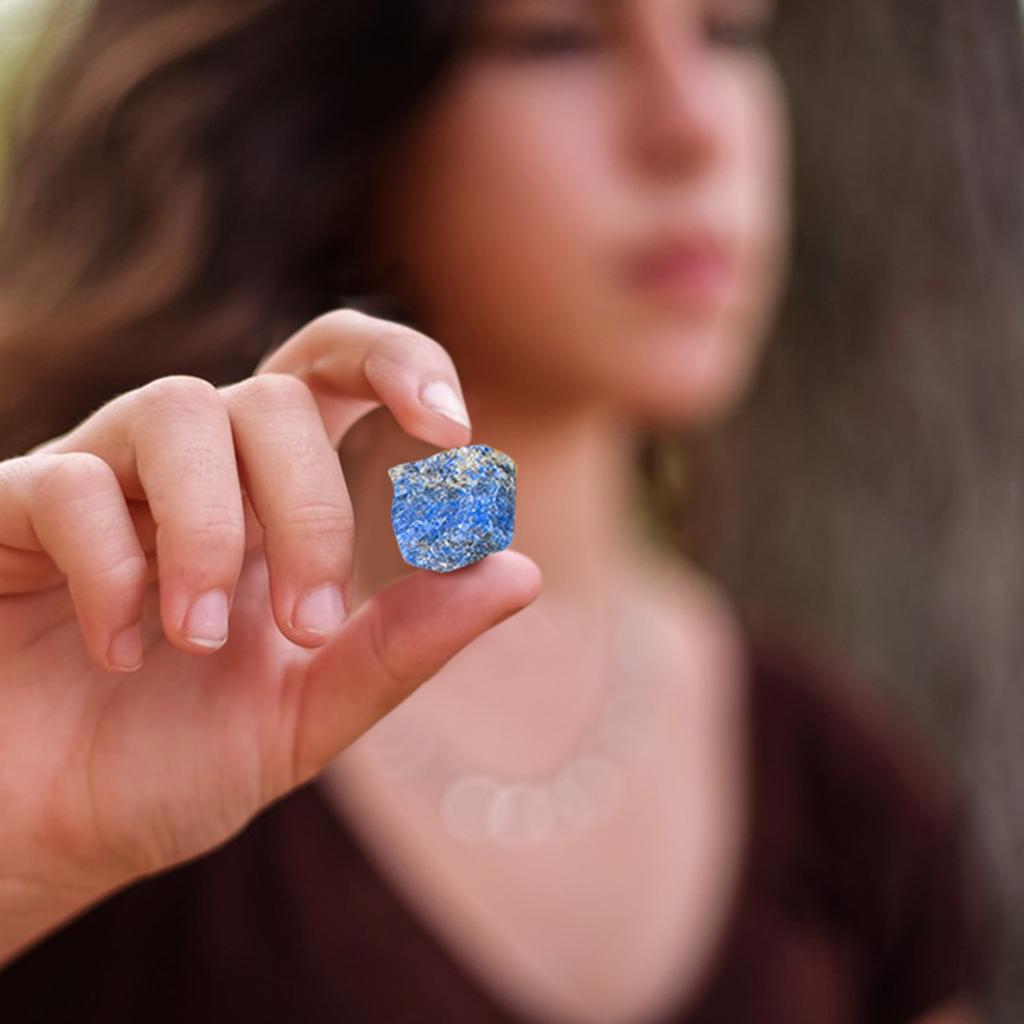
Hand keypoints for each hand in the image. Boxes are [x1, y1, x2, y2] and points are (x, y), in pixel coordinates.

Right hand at [0, 308, 541, 907]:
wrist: (48, 832)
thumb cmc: (174, 763)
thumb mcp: (308, 714)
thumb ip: (404, 646)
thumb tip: (518, 571)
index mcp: (270, 503)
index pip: (335, 373)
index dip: (399, 365)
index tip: (453, 434)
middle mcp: (193, 473)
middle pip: (275, 399)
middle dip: (311, 509)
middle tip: (310, 623)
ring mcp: (100, 480)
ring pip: (177, 410)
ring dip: (213, 530)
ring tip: (200, 640)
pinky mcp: (10, 511)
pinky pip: (70, 481)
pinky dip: (112, 567)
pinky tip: (120, 652)